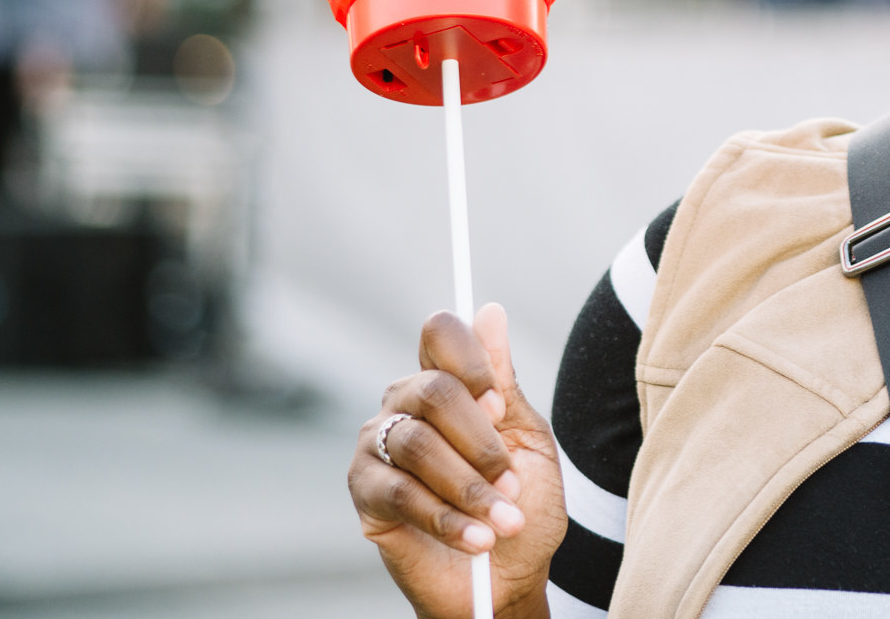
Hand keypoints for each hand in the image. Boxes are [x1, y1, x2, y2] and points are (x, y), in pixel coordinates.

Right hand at [349, 304, 565, 617]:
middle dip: (482, 442)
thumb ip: (503, 381)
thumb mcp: (525, 439)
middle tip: (511, 480)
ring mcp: (378, 444)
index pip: (440, 334)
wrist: (506, 576)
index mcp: (446, 381)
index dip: (471, 360)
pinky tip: (477, 538)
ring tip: (504, 520)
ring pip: (418, 444)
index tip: (498, 404)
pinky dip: (447, 518)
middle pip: (434, 390)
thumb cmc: (521, 504)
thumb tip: (491, 311)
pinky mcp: (364, 491)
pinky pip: (401, 493)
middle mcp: (405, 402)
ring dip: (470, 487)